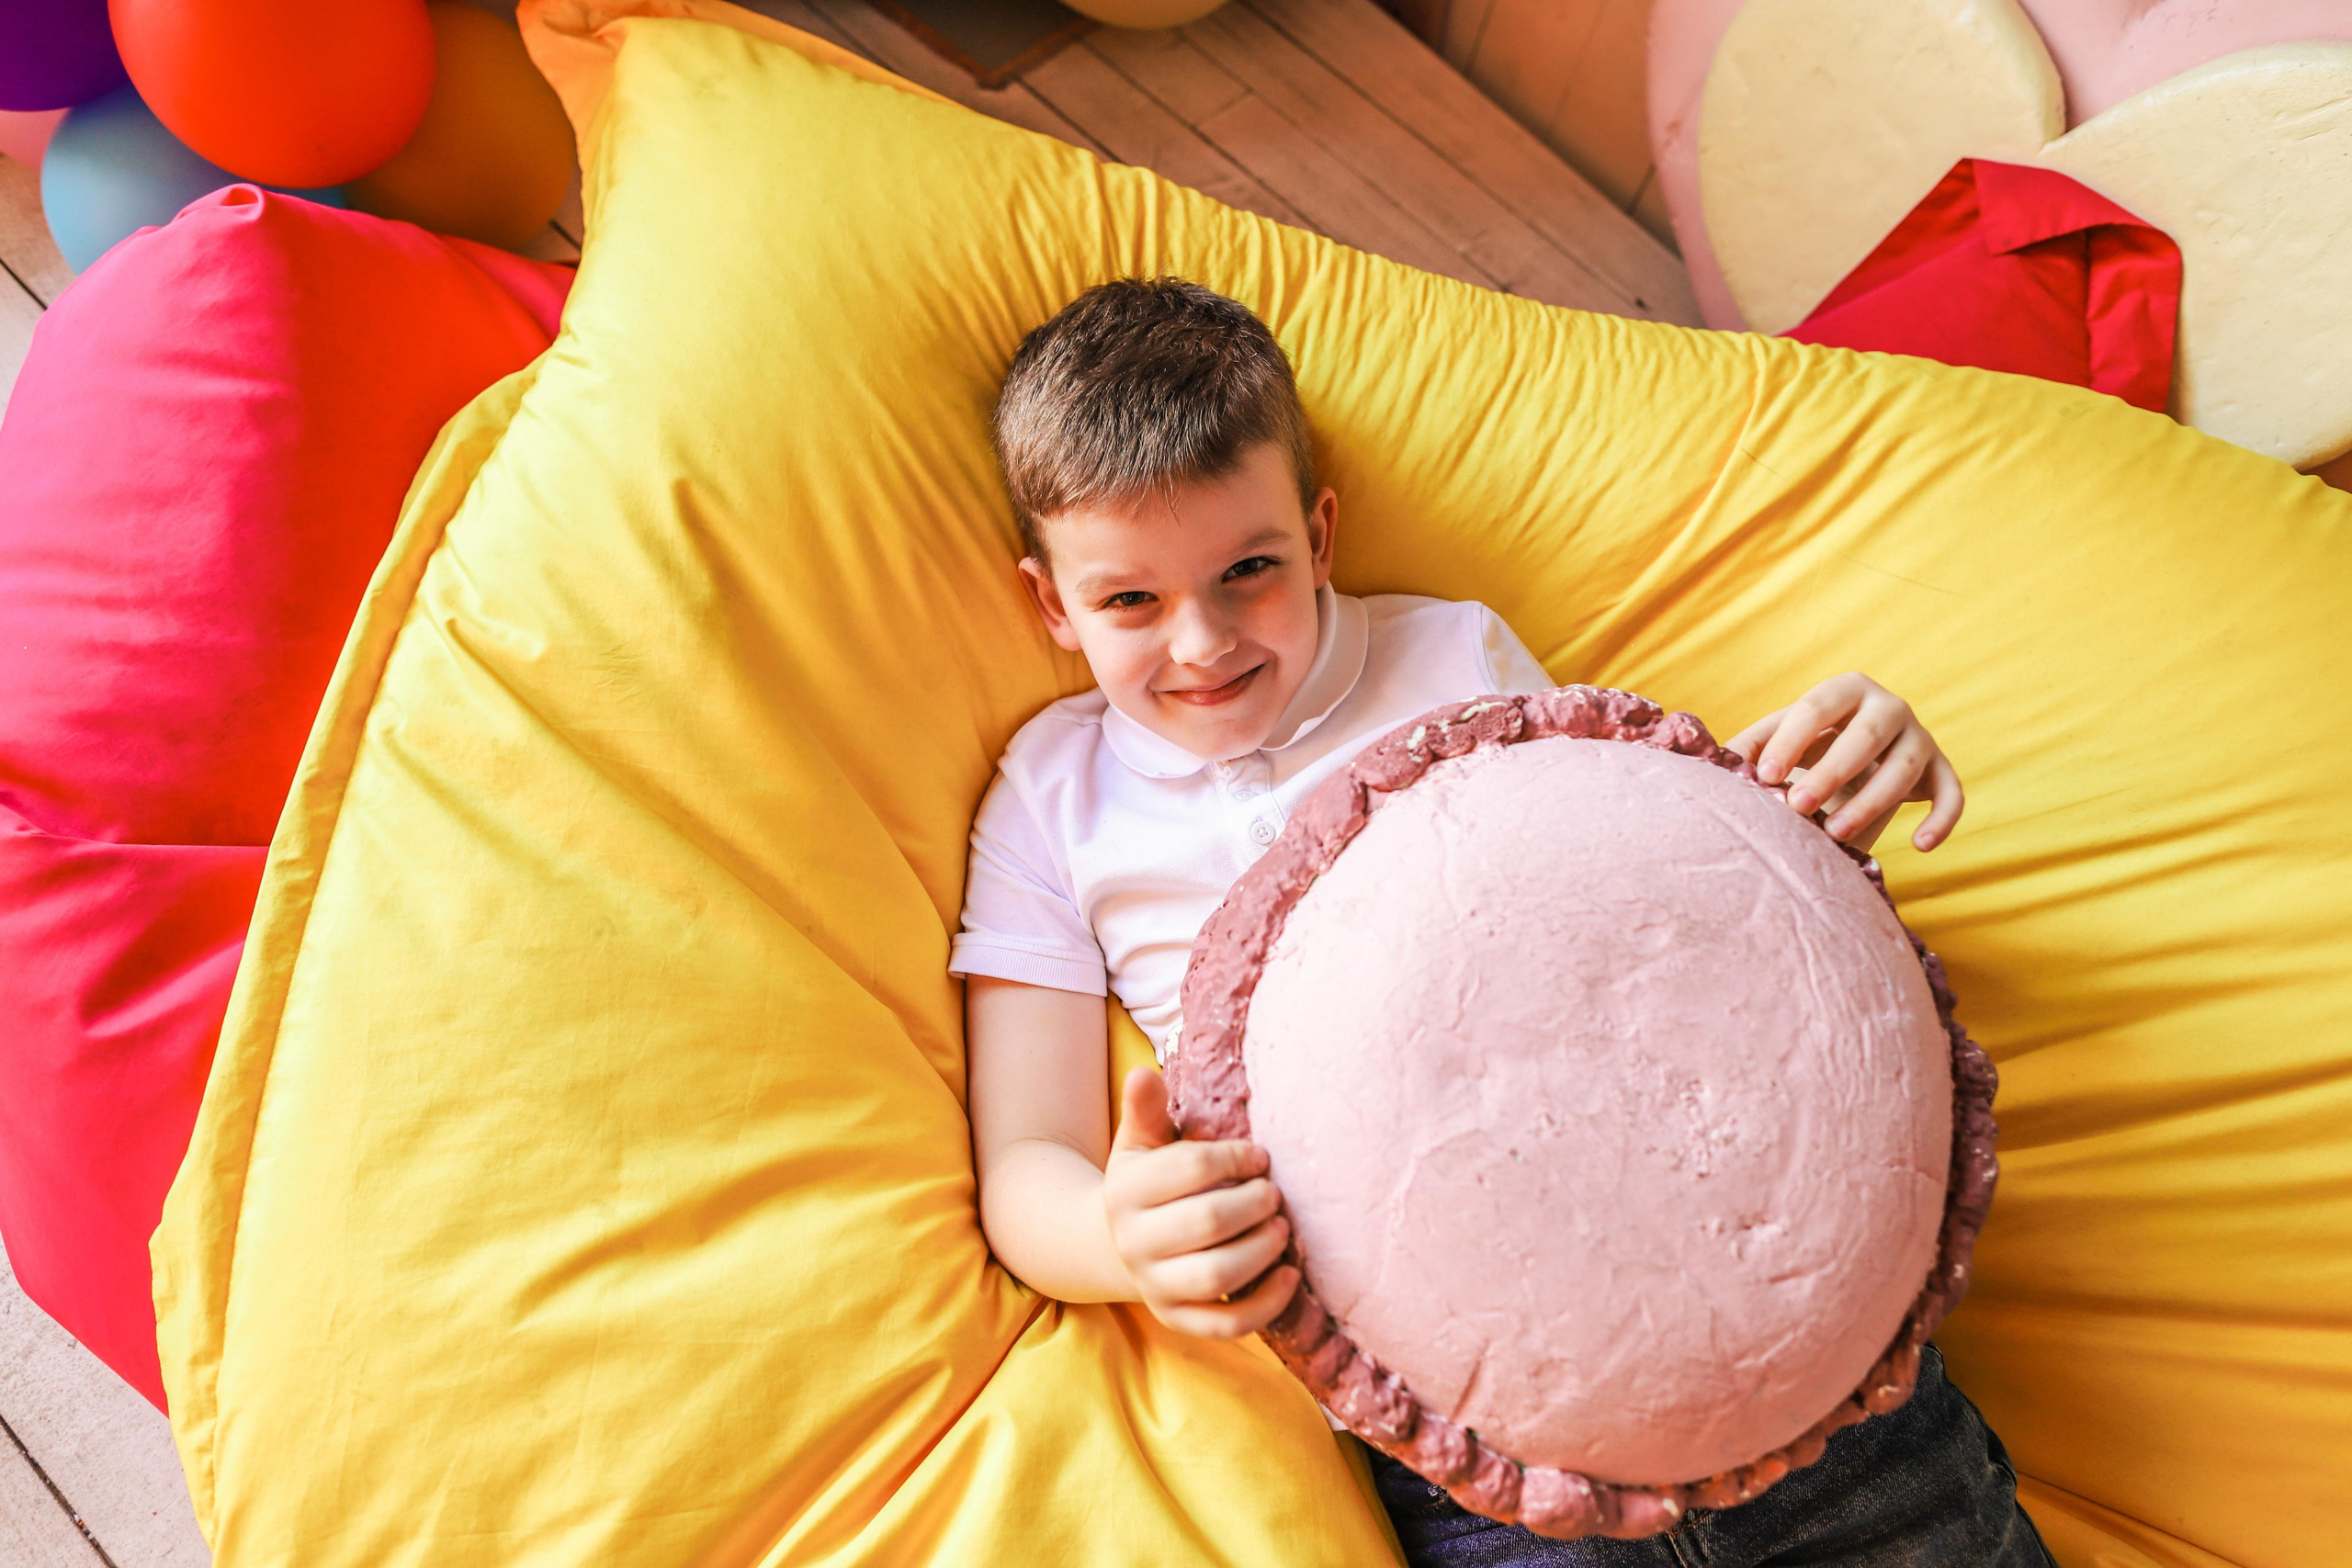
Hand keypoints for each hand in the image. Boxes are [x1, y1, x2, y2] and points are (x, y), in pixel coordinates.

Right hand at [1103, 1068, 1298, 1338]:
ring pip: (1216, 1277)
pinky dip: (1265, 1304)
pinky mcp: (1178, 1320)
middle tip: (1275, 1194)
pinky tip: (1289, 1276)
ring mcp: (1154, 1286)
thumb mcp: (1141, 1142)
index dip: (1234, 1158)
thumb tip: (1143, 1073)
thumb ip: (1146, 1109)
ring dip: (1261, 1250)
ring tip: (1283, 1229)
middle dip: (1253, 1204)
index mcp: (1124, 1190)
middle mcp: (1133, 1242)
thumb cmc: (1149, 1182)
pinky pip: (1226, 1325)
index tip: (1260, 1156)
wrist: (1122, 1241)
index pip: (1189, 1169)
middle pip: (1206, 1223)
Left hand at [1726, 673, 1963, 852]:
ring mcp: (1920, 737)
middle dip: (1831, 773)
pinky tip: (1919, 846)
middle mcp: (1889, 706)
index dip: (1792, 739)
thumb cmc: (1810, 747)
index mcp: (1845, 689)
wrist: (1860, 758)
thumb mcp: (1782, 739)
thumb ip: (1750, 747)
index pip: (1818, 706)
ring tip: (1837, 834)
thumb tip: (1714, 764)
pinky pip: (1952, 793)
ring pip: (1904, 767)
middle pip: (1864, 736)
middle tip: (1798, 807)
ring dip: (1873, 802)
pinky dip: (1942, 819)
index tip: (1766, 775)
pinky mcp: (1942, 769)